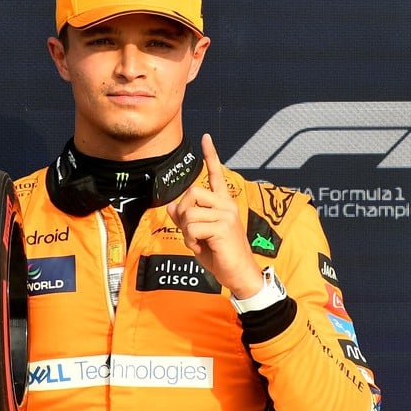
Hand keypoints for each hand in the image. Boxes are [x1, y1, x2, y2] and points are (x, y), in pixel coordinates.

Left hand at [167, 133, 262, 298]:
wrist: (238, 274)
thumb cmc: (220, 255)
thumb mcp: (198, 235)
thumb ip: (186, 219)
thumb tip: (171, 207)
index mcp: (223, 204)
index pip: (216, 174)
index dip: (210, 155)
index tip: (205, 137)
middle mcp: (226, 205)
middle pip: (191, 193)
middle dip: (184, 213)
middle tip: (193, 232)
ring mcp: (226, 214)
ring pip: (189, 213)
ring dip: (187, 232)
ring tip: (201, 243)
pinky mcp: (222, 226)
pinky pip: (192, 227)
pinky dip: (191, 241)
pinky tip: (204, 247)